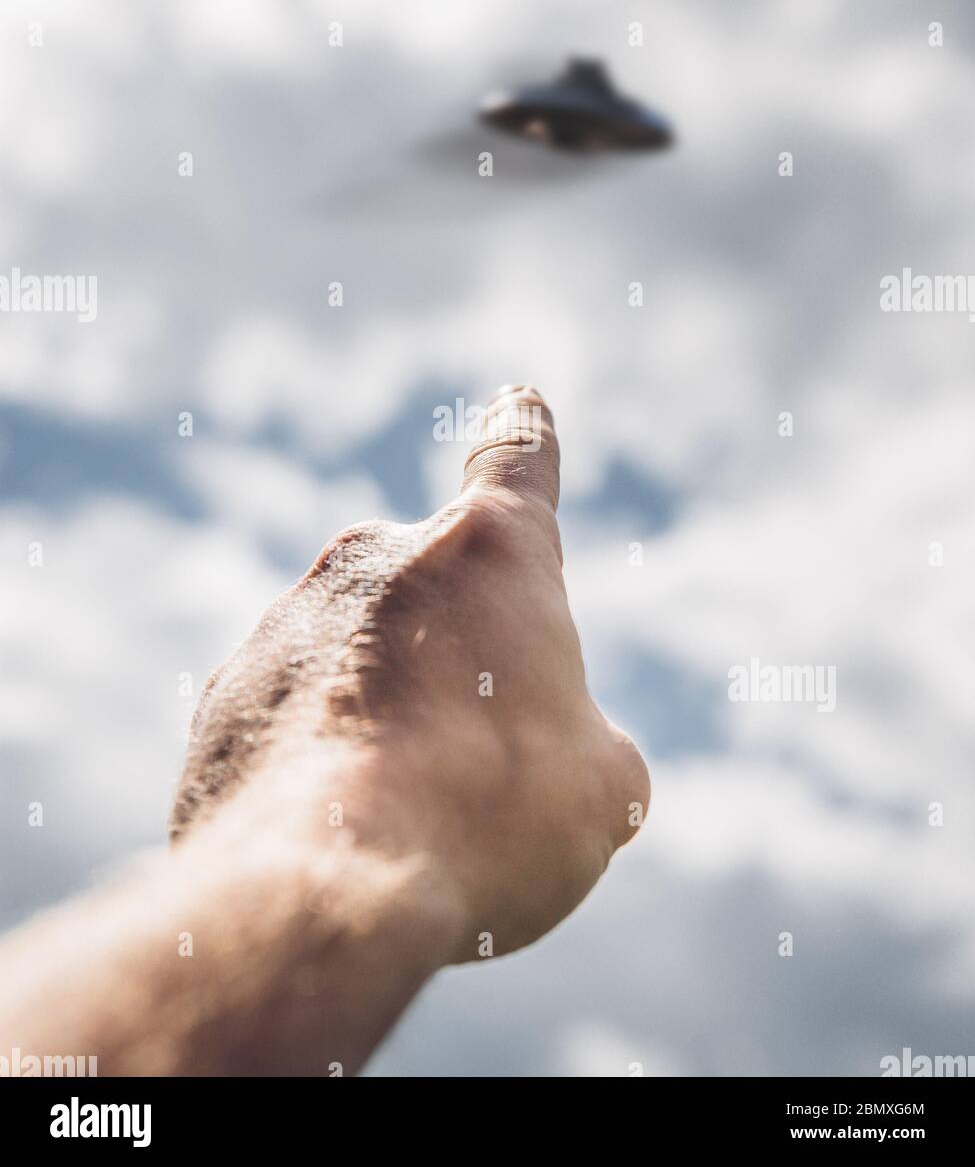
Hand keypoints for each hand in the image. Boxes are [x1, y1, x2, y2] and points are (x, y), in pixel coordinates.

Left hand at [171, 384, 649, 961]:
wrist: (324, 888)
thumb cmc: (489, 817)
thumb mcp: (603, 790)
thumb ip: (589, 741)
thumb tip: (561, 749)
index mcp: (487, 554)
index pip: (516, 463)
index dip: (524, 433)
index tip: (515, 400)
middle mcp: (377, 561)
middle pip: (435, 594)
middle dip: (458, 659)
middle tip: (479, 756)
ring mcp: (289, 624)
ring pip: (359, 664)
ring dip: (387, 720)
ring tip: (409, 817)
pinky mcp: (226, 698)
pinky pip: (295, 719)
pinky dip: (322, 762)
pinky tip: (340, 835)